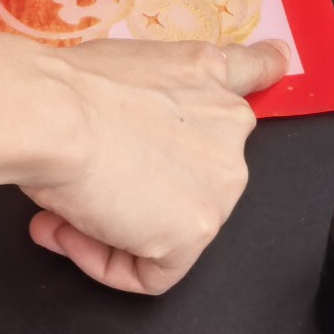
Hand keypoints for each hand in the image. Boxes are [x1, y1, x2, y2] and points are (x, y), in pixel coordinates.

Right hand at [24, 36, 281, 290]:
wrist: (56, 116)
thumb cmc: (65, 88)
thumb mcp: (117, 64)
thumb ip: (146, 95)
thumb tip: (116, 136)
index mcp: (207, 74)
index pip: (251, 71)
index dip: (265, 68)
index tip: (277, 60)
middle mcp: (230, 126)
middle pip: (194, 174)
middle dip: (134, 188)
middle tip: (84, 187)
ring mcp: (221, 183)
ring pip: (169, 227)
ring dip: (112, 227)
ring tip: (61, 210)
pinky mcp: (196, 231)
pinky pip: (151, 272)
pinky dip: (106, 262)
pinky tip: (71, 233)